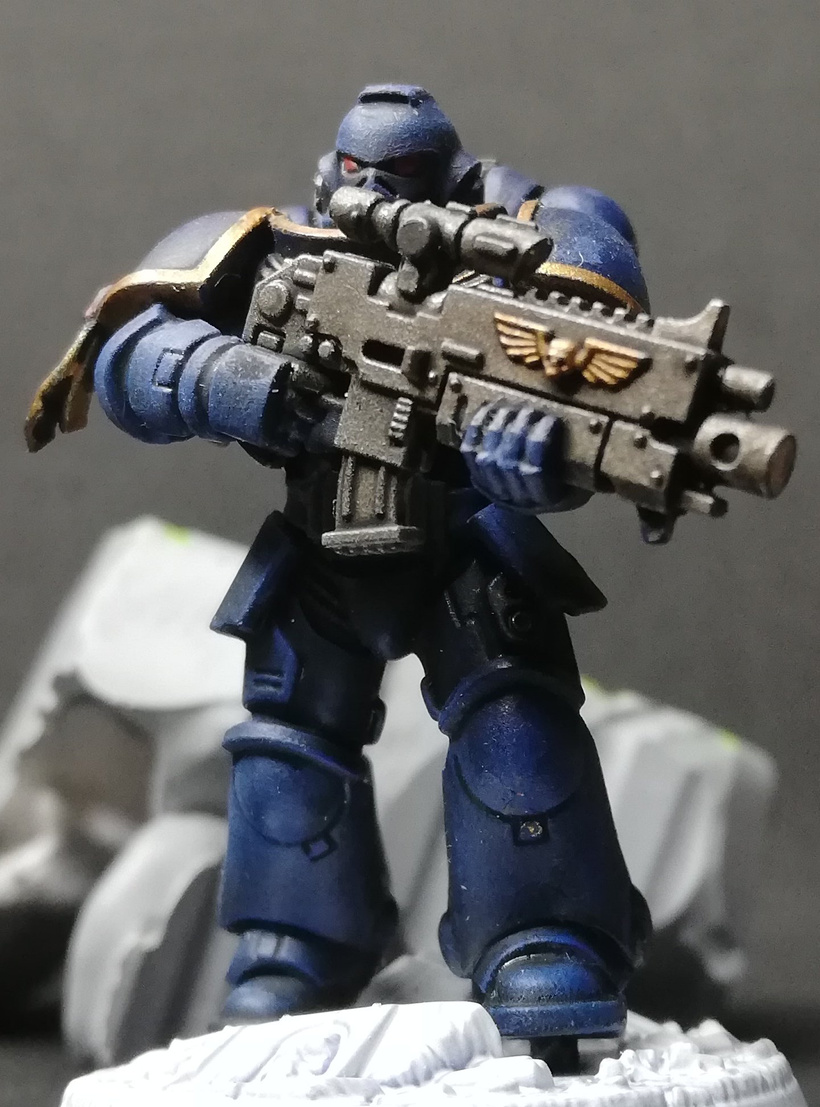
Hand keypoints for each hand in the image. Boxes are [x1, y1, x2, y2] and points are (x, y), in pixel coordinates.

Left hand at [460, 402, 576, 511]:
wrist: (547, 495)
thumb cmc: (573, 478)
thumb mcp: (584, 473)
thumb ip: (579, 457)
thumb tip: (583, 425)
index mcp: (547, 498)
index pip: (535, 472)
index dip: (538, 443)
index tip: (550, 419)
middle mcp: (517, 500)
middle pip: (508, 463)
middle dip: (518, 431)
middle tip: (529, 408)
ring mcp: (495, 490)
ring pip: (488, 458)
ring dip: (498, 428)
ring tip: (511, 407)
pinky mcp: (478, 478)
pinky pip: (469, 453)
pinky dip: (476, 429)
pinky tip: (488, 410)